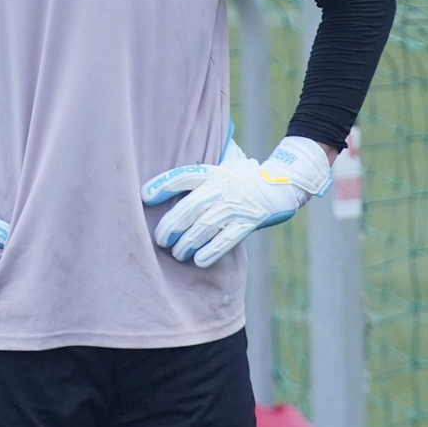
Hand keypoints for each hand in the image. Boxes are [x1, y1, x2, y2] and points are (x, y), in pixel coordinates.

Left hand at [142, 128, 331, 267]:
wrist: (283, 184)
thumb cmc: (248, 177)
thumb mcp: (227, 165)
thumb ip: (206, 169)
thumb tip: (182, 170)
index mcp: (213, 173)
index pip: (183, 177)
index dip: (162, 185)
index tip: (144, 196)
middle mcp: (222, 189)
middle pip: (188, 207)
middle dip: (170, 226)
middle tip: (160, 240)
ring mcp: (235, 206)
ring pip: (204, 227)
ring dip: (187, 243)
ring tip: (177, 254)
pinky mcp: (248, 222)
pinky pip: (226, 240)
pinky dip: (211, 252)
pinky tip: (199, 261)